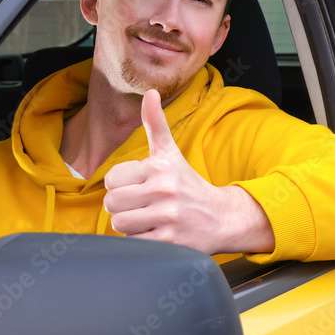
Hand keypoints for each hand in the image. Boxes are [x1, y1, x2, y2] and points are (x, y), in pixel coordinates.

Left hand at [102, 89, 273, 254]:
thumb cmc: (188, 184)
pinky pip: (134, 243)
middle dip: (121, 207)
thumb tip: (150, 92)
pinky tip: (154, 233)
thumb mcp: (171, 153)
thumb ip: (156, 124)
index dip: (119, 186)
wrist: (222, 218)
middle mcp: (164, 190)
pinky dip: (138, 241)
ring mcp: (167, 217)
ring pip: (120, 224)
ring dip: (129, 226)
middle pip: (112, 203)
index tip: (135, 187)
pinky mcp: (170, 241)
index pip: (112, 179)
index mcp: (159, 168)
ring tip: (146, 220)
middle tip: (139, 206)